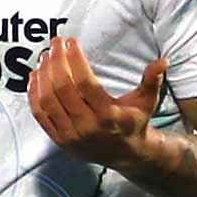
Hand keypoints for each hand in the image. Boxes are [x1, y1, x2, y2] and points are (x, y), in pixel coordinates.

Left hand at [27, 37, 168, 169]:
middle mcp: (87, 127)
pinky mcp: (58, 140)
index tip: (70, 41)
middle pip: (63, 88)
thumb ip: (152, 80)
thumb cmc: (134, 122)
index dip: (75, 58)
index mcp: (108, 116)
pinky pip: (40, 114)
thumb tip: (162, 61)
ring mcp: (70, 136)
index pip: (85, 82)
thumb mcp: (146, 102)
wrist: (126, 155)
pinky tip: (35, 76)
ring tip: (45, 56)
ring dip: (43, 74)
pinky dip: (33, 94)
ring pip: (48, 100)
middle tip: (54, 43)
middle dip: (56, 61)